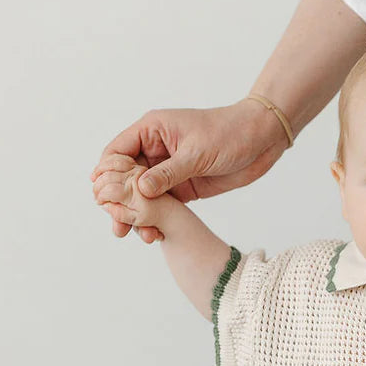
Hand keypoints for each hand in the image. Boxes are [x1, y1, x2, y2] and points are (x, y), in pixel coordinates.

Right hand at [89, 99, 288, 244]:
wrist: (263, 139)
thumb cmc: (230, 132)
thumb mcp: (197, 152)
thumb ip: (168, 173)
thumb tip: (140, 191)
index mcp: (152, 130)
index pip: (117, 151)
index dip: (106, 174)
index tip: (103, 197)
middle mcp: (155, 150)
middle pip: (124, 177)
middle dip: (118, 201)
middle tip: (117, 225)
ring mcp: (168, 170)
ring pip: (141, 195)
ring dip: (136, 214)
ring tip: (134, 235)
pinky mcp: (182, 186)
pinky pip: (160, 204)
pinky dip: (154, 219)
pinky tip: (153, 234)